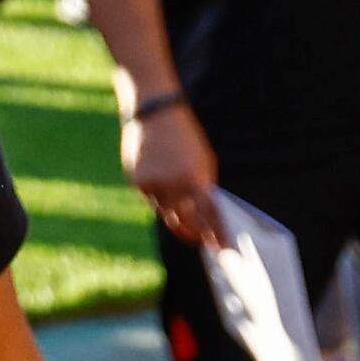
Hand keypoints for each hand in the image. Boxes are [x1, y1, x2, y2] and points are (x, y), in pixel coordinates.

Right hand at [124, 102, 222, 247]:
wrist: (155, 113)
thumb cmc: (185, 137)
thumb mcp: (202, 159)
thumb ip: (203, 186)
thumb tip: (206, 214)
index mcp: (194, 178)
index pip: (209, 215)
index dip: (216, 233)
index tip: (223, 247)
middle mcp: (173, 185)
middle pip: (185, 221)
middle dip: (196, 234)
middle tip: (205, 242)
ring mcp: (152, 185)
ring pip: (166, 213)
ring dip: (178, 219)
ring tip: (190, 225)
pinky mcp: (137, 182)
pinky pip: (152, 200)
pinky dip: (161, 199)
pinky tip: (166, 191)